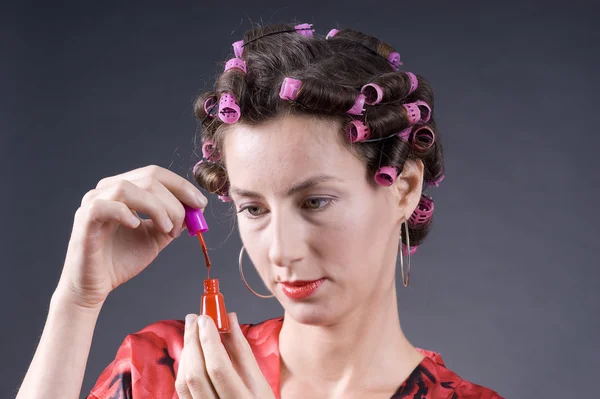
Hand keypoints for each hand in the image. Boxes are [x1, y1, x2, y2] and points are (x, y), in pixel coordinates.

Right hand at [57, 165, 207, 307]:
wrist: (95, 286)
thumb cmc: (120, 260)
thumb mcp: (155, 237)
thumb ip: (173, 221)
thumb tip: (194, 209)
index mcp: (124, 189)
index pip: (155, 174)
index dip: (182, 186)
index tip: (200, 204)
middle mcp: (107, 190)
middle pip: (148, 178)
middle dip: (174, 200)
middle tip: (184, 223)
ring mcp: (93, 203)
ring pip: (129, 188)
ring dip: (156, 208)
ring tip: (166, 229)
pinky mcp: (84, 220)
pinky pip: (105, 206)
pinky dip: (126, 214)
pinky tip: (137, 226)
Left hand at [175, 313, 275, 398]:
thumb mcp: (260, 384)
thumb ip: (242, 351)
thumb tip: (229, 319)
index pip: (218, 368)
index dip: (209, 340)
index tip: (206, 317)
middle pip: (196, 375)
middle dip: (192, 342)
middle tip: (194, 319)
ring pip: (184, 384)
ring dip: (186, 354)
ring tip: (191, 332)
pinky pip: (182, 391)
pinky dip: (184, 369)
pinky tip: (190, 355)